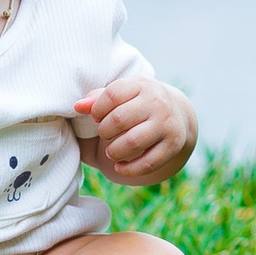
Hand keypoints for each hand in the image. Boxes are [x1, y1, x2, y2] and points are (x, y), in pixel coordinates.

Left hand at [75, 77, 196, 185]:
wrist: (177, 113)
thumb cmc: (138, 103)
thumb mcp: (122, 93)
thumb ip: (97, 98)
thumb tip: (78, 106)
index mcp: (141, 85)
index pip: (113, 94)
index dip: (97, 109)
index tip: (96, 117)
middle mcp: (157, 103)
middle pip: (120, 119)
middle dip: (104, 131)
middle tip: (104, 134)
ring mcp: (167, 124)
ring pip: (133, 142)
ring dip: (114, 151)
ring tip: (111, 152)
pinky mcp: (173, 145)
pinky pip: (148, 163)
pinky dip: (129, 169)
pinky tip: (119, 166)